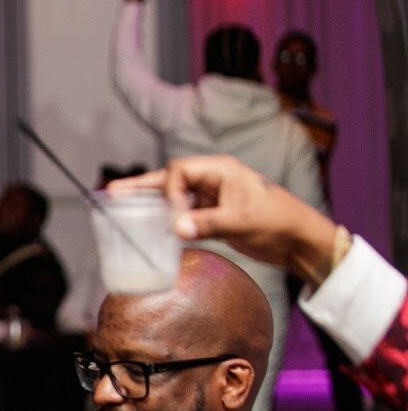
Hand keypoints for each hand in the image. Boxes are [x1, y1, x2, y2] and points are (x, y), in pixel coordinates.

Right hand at [109, 155, 341, 286]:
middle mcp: (212, 180)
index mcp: (220, 170)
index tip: (172, 215)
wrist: (298, 240)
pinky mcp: (212, 216)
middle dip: (142, 187)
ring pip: (173, 197)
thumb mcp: (242, 220)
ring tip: (121, 207)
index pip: (180, 171)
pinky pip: (182, 214)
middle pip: (170, 179)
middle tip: (113, 193)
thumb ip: (207, 223)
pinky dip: (166, 220)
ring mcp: (211, 198)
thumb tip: (176, 228)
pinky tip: (150, 228)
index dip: (169, 190)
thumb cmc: (277, 221)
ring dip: (150, 203)